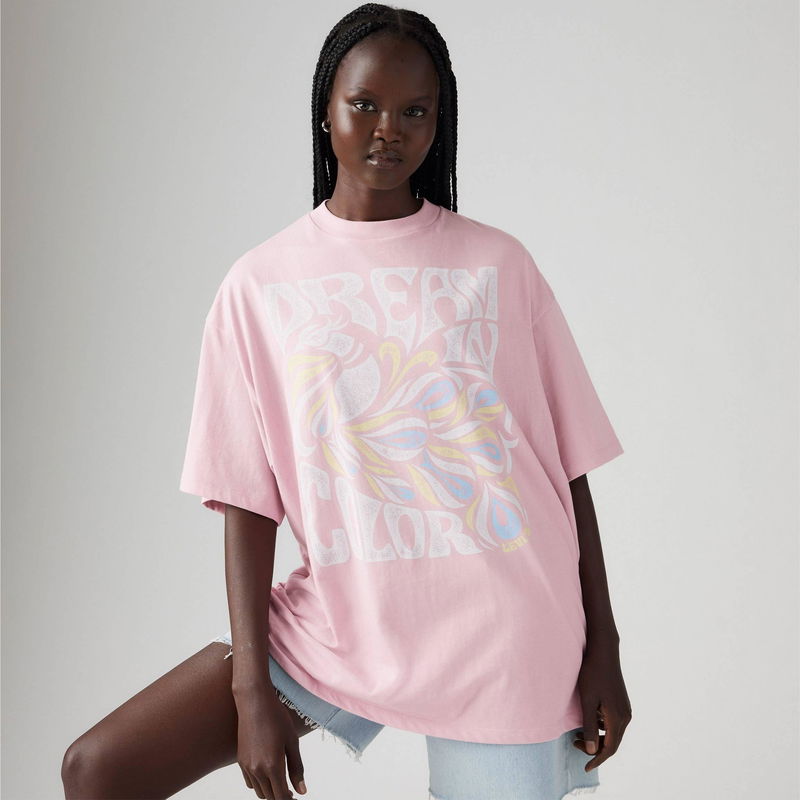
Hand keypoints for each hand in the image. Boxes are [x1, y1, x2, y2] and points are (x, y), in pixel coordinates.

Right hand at [235, 685, 308, 798]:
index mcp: (272, 766)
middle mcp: (257, 769)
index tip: (295, 797)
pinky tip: (267, 774)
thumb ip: (297, 768)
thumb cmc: (276, 717)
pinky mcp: (240, 760)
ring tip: (281, 783)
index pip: (281, 796)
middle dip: (280, 796)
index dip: (289, 799)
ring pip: (259, 791)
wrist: (254, 702)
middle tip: (291, 790)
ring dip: (270, 791)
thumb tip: (301, 790)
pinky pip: (249, 782)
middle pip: (270, 796)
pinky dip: (258, 784)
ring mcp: (247, 766)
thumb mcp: (292, 741)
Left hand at [572, 639, 631, 771]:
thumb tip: (592, 750)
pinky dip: (601, 727)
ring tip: (578, 733)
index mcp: (618, 718)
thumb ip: (590, 726)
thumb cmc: (592, 673)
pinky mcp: (621, 702)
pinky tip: (588, 719)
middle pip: (613, 742)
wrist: (603, 651)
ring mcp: (625, 708)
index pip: (610, 748)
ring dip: (598, 738)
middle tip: (575, 743)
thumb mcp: (587, 700)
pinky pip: (613, 723)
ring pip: (613, 733)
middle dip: (595, 749)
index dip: (597, 759)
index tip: (585, 767)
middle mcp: (625, 716)